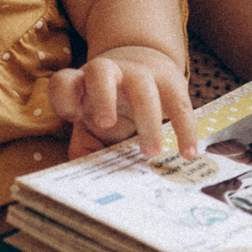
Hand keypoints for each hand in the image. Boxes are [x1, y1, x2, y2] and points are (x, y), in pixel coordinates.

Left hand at [50, 44, 198, 159]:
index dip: (65, 97)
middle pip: (100, 70)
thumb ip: (86, 150)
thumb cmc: (111, 106)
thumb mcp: (93, 125)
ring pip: (142, 83)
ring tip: (150, 152)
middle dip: (103, 96)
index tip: (75, 117)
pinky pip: (179, 101)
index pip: (65, 82)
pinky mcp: (169, 79)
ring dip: (147, 117)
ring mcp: (139, 73)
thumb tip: (84, 185)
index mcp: (82, 85)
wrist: (143, 67)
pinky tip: (187, 153)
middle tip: (108, 124)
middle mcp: (108, 73)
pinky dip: (184, 128)